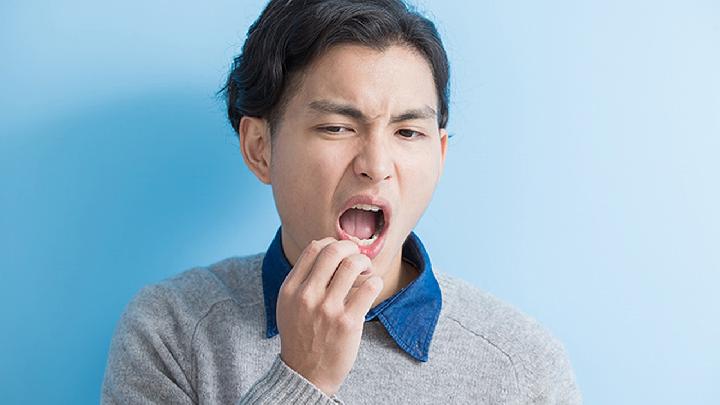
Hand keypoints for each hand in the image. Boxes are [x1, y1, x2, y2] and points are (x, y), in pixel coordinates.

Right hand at [276, 238, 383, 396]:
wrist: (306, 374)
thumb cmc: (301, 336)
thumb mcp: (288, 306)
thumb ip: (301, 280)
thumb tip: (326, 250)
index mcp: (290, 289)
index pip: (314, 248)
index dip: (332, 243)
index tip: (342, 251)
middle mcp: (307, 296)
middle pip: (334, 251)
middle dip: (351, 248)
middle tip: (357, 257)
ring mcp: (327, 309)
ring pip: (352, 264)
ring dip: (364, 262)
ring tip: (366, 271)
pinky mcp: (348, 322)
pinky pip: (369, 287)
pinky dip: (375, 281)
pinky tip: (373, 287)